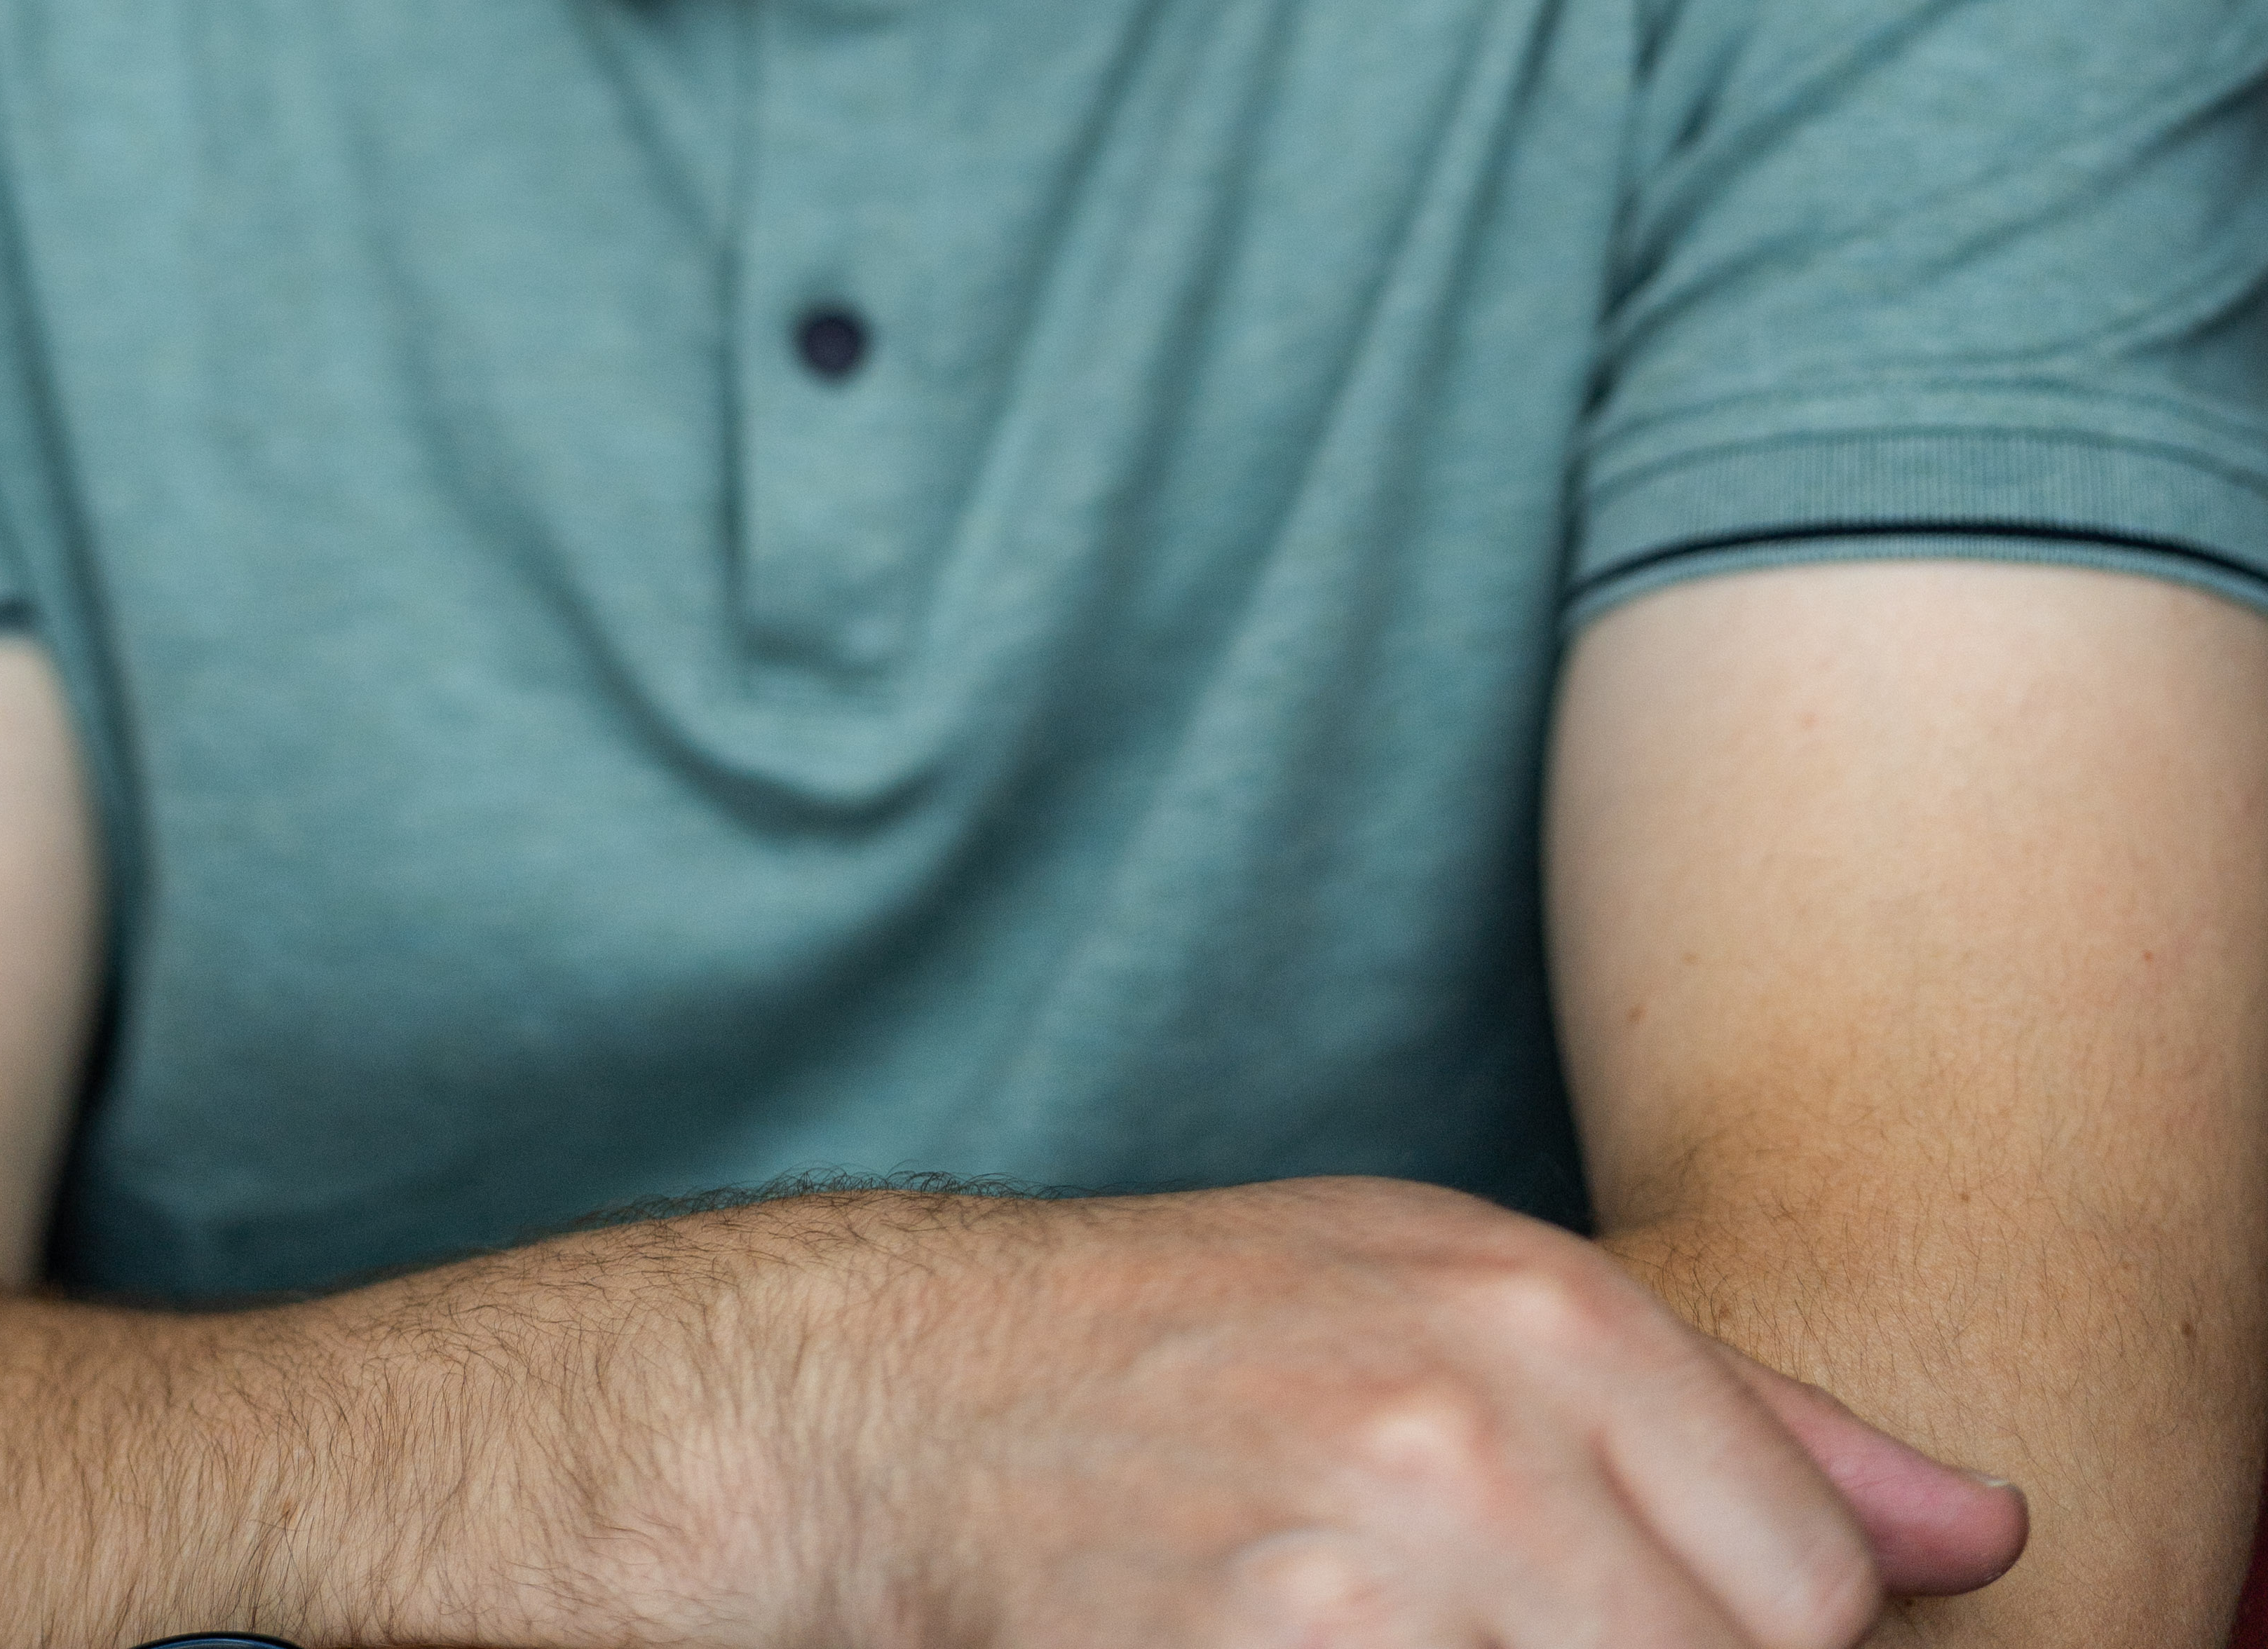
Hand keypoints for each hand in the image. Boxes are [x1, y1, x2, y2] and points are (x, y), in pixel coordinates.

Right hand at [761, 1178, 2022, 1648]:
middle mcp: (1473, 1443)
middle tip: (1531, 1634)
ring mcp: (1362, 1589)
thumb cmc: (1211, 1334)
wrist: (919, 1398)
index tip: (1664, 1625)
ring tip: (1444, 1636)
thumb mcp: (1470, 1291)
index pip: (1813, 1596)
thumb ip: (1746, 1416)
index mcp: (1544, 1320)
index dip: (1765, 1645)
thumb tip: (1984, 1533)